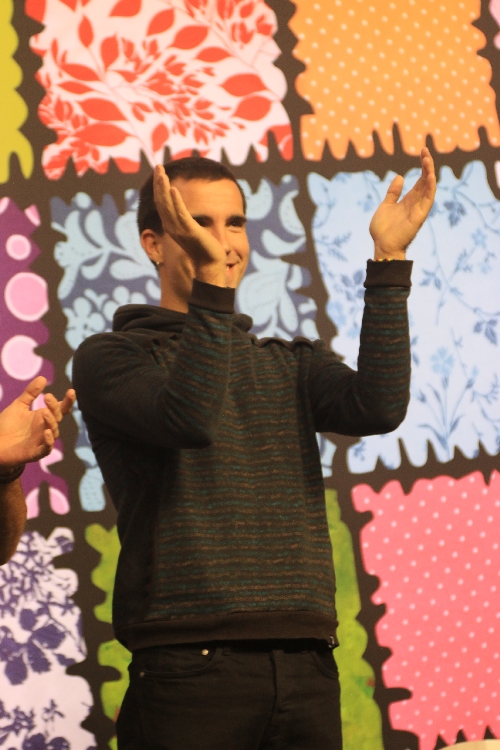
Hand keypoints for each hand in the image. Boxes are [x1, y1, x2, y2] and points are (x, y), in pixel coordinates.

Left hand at [0, 377, 75, 469]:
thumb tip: (42, 377)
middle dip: (54, 407)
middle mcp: (46, 428)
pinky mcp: (36, 453)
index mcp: (44, 417)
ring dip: (51, 422)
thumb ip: (30, 393)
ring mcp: (42, 441)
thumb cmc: (8, 425)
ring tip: (45, 412)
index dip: (68, 401)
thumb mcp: (19, 406)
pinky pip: (46, 448)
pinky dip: (49, 441)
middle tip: (47, 397)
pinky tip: (46, 432)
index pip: (61, 409)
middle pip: (57, 417)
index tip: (71, 391)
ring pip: (53, 431)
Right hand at [153, 165, 226, 284]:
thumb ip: (189, 222)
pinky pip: (181, 214)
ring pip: (168, 205)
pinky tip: (173, 189)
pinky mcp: (190, 231)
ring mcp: (180, 229)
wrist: (211, 266)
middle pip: (162, 201)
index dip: (160, 188)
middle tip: (159, 166)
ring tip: (162, 172)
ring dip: (164, 187)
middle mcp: (173, 227)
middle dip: (160, 183)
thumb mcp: (195, 232)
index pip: (164, 204)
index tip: (161, 173)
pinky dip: (176, 202)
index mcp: (174, 226)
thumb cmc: (206, 251)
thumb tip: (190, 214)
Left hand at [369, 147, 435, 259]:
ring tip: (427, 158)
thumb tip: (400, 176)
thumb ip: (393, 193)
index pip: (419, 179)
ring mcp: (419, 208)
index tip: (422, 151)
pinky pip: (428, 199)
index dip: (422, 165)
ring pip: (429, 187)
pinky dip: (430, 187)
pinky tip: (430, 175)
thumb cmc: (383, 230)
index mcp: (408, 199)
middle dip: (426, 165)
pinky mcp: (420, 215)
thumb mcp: (386, 206)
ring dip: (429, 172)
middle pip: (426, 180)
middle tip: (425, 149)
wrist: (382, 246)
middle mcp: (416, 202)